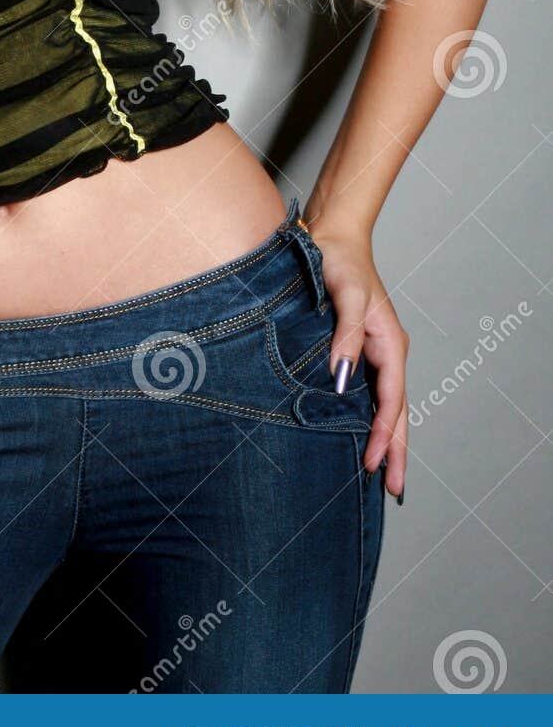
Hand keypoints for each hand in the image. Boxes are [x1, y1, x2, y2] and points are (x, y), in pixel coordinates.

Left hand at [308, 218, 408, 498]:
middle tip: (395, 491)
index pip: (392, 400)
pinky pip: (367, 392)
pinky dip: (367, 417)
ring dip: (385, 438)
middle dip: (396, 450)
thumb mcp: (345, 293)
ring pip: (384, 405)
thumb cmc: (338, 259)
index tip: (375, 464)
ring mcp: (372, 352)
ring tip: (381, 474)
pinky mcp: (355, 348)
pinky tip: (356, 434)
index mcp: (389, 343)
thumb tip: (341, 378)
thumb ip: (347, 334)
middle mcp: (385, 352)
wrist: (330, 235)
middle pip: (396, 411)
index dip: (385, 434)